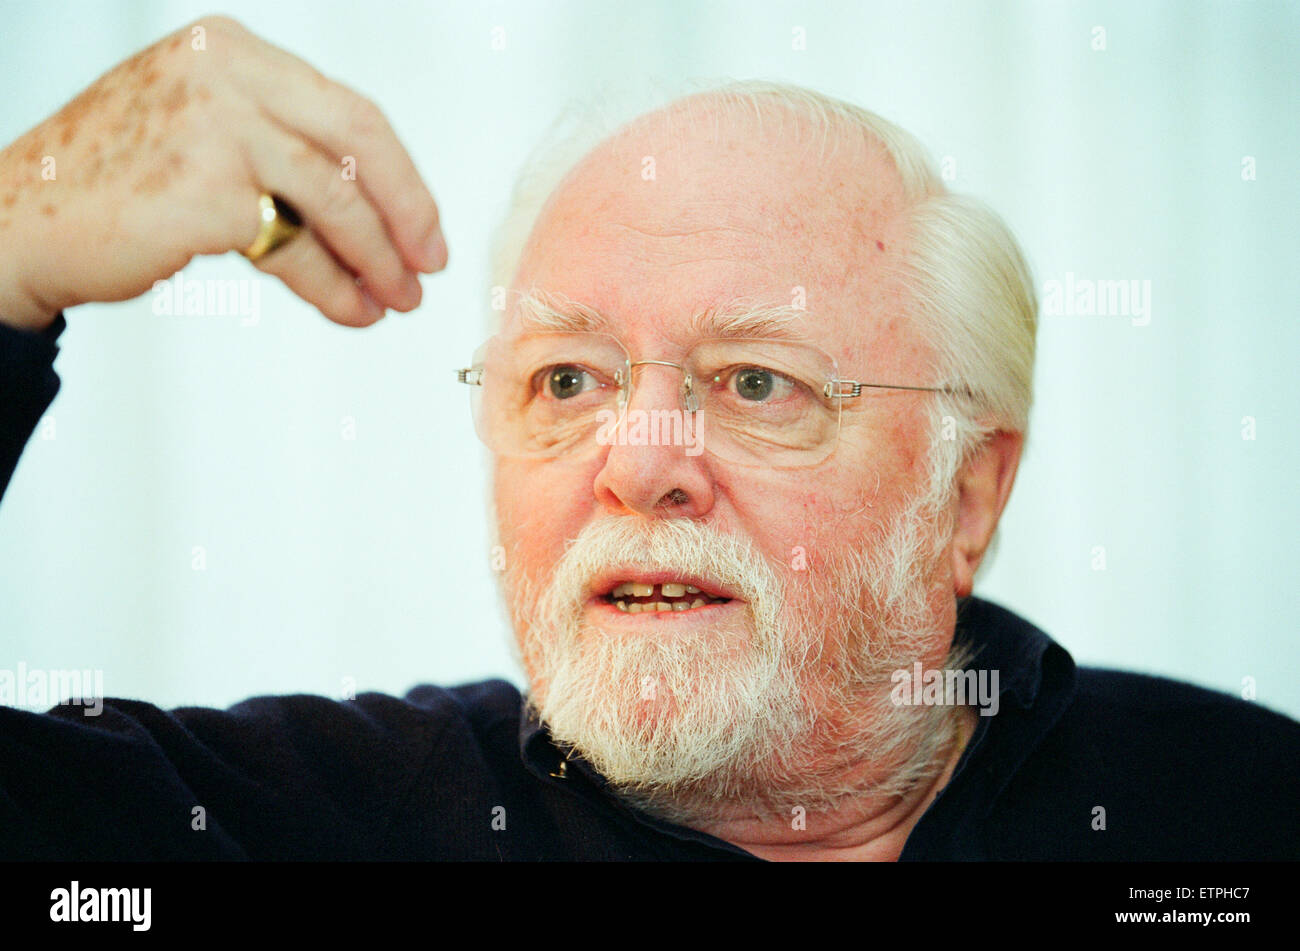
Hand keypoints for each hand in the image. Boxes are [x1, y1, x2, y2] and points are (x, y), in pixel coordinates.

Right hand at [0, 15, 446, 331]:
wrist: (20, 221)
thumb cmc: (112, 182)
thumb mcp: (203, 132)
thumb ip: (282, 147)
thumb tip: (377, 207)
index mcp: (232, 50)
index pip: (349, 110)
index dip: (401, 174)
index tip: (423, 223)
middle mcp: (227, 74)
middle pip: (360, 141)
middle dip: (408, 211)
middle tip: (429, 262)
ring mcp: (216, 129)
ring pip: (336, 201)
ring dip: (378, 260)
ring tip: (396, 300)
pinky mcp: (206, 193)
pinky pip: (296, 248)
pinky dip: (333, 286)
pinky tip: (350, 309)